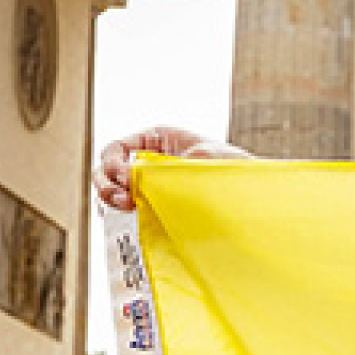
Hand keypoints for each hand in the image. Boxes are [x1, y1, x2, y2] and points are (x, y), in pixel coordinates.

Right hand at [97, 126, 252, 211]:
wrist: (247, 190)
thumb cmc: (230, 165)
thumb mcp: (205, 157)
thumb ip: (178, 162)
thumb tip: (148, 172)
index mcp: (156, 139)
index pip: (118, 147)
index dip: (112, 161)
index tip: (123, 177)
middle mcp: (147, 159)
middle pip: (108, 169)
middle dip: (107, 182)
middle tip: (122, 198)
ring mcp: (148, 182)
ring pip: (113, 189)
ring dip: (110, 197)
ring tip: (126, 205)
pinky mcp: (153, 203)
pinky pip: (126, 207)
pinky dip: (120, 212)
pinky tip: (131, 215)